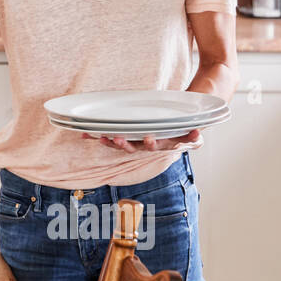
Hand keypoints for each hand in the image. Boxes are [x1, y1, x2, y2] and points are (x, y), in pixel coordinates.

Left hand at [81, 128, 200, 152]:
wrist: (174, 132)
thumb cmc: (181, 132)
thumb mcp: (191, 136)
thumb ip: (194, 137)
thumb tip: (197, 134)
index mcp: (160, 146)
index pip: (154, 146)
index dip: (150, 144)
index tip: (148, 138)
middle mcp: (145, 147)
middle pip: (133, 148)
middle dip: (125, 144)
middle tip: (117, 137)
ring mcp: (134, 143)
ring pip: (120, 145)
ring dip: (110, 142)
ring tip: (101, 137)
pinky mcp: (124, 137)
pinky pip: (109, 137)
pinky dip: (96, 137)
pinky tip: (84, 134)